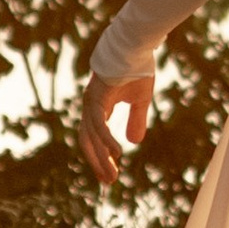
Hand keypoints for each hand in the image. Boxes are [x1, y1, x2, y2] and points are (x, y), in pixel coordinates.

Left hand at [77, 70, 150, 188]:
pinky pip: (99, 125)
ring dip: (101, 157)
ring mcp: (90, 102)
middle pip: (88, 141)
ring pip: (91, 137)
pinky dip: (107, 141)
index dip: (101, 156)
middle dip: (98, 162)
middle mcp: (90, 106)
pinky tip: (116, 153)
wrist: (135, 45)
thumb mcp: (140, 100)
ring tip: (112, 175)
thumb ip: (135, 119)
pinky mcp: (96, 98)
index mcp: (99, 107)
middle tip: (109, 182)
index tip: (110, 174)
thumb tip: (135, 141)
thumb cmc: (137, 68)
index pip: (94, 137)